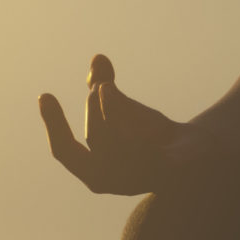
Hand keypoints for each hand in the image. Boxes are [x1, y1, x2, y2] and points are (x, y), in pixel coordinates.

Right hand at [38, 54, 185, 194]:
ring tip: (110, 88)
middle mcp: (114, 181)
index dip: (53, 124)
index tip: (45, 95)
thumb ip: (103, 87)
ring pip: (121, 144)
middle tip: (104, 85)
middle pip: (96, 139)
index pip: (65, 152)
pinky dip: (142, 131)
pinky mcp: (172, 172)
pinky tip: (138, 114)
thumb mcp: (120, 108)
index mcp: (94, 171)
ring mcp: (141, 179)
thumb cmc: (149, 134)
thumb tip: (98, 59)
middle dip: (94, 107)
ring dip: (113, 111)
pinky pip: (154, 154)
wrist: (195, 153)